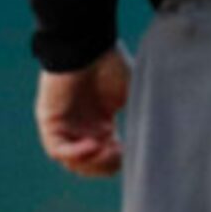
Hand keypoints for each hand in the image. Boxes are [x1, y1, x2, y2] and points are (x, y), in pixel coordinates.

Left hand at [36, 48, 131, 177]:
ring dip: (92, 163)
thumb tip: (160, 140)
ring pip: (73, 163)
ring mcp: (64, 126)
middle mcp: (81, 129)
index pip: (107, 158)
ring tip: (107, 151)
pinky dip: (76, 153)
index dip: (120, 161)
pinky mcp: (50, 121)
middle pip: (89, 166)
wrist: (88, 44)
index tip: (133, 151)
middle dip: (107, 167)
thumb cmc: (111, 64)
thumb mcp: (132, 96)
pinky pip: (57, 149)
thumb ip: (140, 119)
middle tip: (120, 155)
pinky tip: (94, 145)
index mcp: (100, 125)